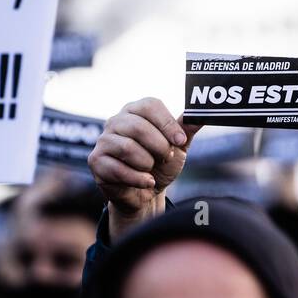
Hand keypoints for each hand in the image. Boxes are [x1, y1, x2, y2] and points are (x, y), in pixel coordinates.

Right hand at [88, 97, 201, 242]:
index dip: (167, 123)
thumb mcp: (178, 146)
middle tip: (166, 157)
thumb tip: (201, 114)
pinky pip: (118, 169)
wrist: (146, 192)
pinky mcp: (96, 161)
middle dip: (159, 146)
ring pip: (127, 148)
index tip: (180, 140)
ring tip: (151, 169)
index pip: (150, 105)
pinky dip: (138, 179)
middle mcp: (116, 121)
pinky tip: (146, 181)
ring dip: (147, 163)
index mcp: (135, 110)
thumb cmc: (161, 164)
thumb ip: (187, 129)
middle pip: (138, 127)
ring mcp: (103, 141)